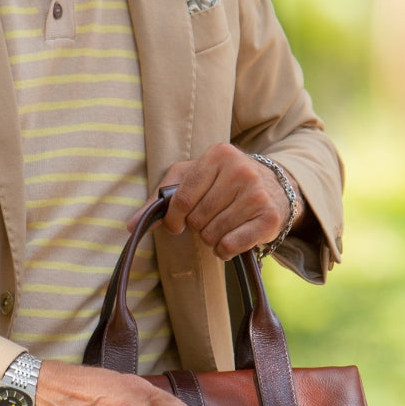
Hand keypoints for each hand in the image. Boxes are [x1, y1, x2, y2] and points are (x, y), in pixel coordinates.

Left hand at [129, 143, 301, 260]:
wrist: (273, 188)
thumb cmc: (222, 182)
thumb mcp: (190, 178)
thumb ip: (159, 199)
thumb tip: (131, 225)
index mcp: (218, 154)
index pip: (182, 199)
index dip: (173, 219)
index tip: (177, 223)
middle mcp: (241, 171)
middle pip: (197, 219)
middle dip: (198, 225)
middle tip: (211, 216)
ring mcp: (258, 195)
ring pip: (213, 235)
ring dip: (212, 238)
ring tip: (224, 224)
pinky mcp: (269, 219)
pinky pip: (230, 246)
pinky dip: (224, 250)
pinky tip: (233, 237)